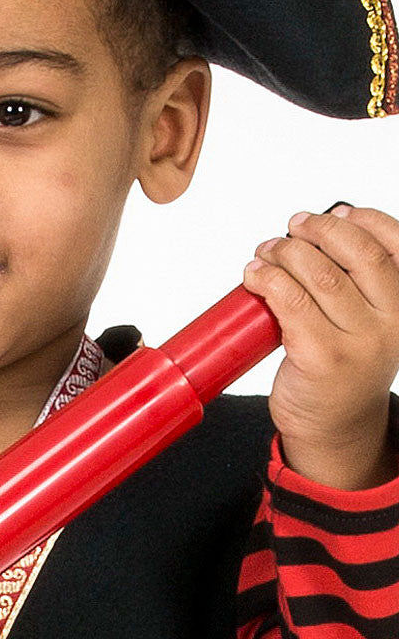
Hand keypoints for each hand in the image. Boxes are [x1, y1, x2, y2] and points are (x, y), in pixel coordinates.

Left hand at [242, 205, 398, 453]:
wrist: (336, 427)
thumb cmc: (347, 363)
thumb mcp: (370, 319)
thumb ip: (358, 278)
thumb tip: (326, 223)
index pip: (397, 246)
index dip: (367, 220)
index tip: (337, 211)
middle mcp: (392, 324)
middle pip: (356, 253)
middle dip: (319, 229)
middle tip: (293, 227)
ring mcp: (359, 343)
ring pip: (318, 274)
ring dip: (284, 252)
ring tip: (267, 252)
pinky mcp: (322, 357)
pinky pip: (290, 301)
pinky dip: (267, 279)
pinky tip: (254, 276)